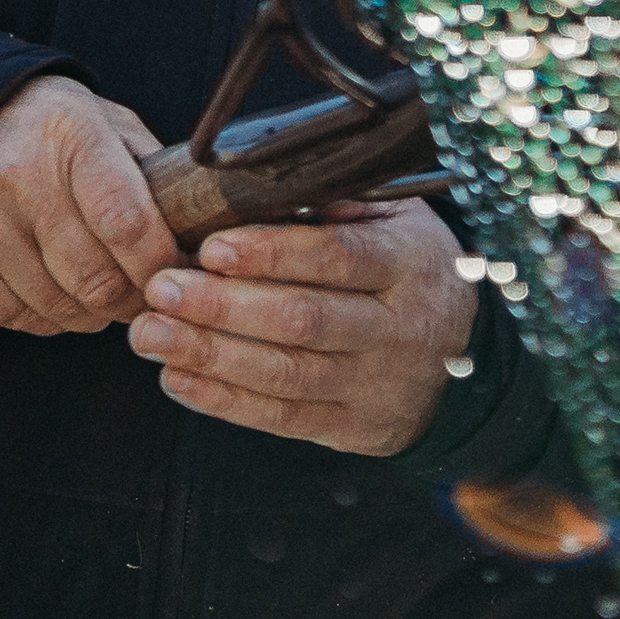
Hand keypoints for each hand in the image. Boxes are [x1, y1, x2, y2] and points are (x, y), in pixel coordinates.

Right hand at [0, 76, 174, 333]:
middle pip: (91, 274)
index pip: (126, 223)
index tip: (176, 275)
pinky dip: (42, 318)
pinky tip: (58, 298)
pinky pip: (8, 310)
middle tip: (147, 299)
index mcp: (76, 139)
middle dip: (129, 300)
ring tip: (106, 301)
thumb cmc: (64, 127)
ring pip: (51, 302)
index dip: (157, 264)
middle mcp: (23, 176)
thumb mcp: (116, 128)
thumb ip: (154, 176)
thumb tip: (198, 237)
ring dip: (89, 315)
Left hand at [127, 199, 479, 455]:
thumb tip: (258, 191)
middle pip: (305, 320)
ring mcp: (377, 383)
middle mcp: (398, 327)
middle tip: (161, 290)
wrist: (468, 354)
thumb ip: (341, 207)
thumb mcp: (401, 223)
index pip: (340, 258)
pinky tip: (178, 377)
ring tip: (151, 334)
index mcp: (411, 264)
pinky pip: (281, 417)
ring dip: (210, 354)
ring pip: (286, 373)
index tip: (212, 247)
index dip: (273, 254)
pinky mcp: (353, 427)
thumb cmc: (415, 272)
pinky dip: (223, 400)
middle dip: (224, 306)